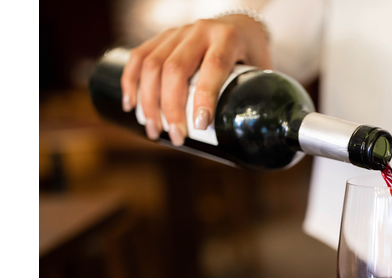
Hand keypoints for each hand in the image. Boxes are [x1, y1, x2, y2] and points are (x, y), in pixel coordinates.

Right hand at [120, 15, 270, 144]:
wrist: (240, 25)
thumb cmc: (251, 54)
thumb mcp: (261, 71)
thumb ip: (255, 96)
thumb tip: (251, 135)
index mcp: (228, 38)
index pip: (213, 66)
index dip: (204, 97)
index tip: (200, 126)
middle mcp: (201, 31)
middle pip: (175, 68)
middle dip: (171, 108)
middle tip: (175, 137)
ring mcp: (178, 32)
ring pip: (153, 65)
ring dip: (148, 102)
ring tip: (154, 130)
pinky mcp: (162, 37)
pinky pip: (138, 56)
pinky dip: (131, 81)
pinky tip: (131, 104)